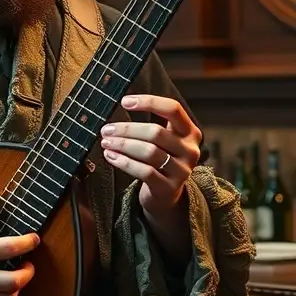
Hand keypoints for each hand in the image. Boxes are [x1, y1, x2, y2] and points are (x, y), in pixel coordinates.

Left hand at [100, 94, 201, 212]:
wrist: (167, 194)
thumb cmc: (161, 159)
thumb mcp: (165, 140)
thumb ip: (151, 125)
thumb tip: (123, 105)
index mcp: (190, 132)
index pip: (173, 109)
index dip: (149, 102)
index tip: (124, 101)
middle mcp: (190, 150)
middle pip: (156, 132)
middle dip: (127, 129)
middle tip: (106, 130)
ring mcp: (182, 170)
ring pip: (149, 152)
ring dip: (123, 145)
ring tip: (106, 143)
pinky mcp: (169, 188)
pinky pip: (144, 172)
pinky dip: (124, 162)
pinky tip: (111, 156)